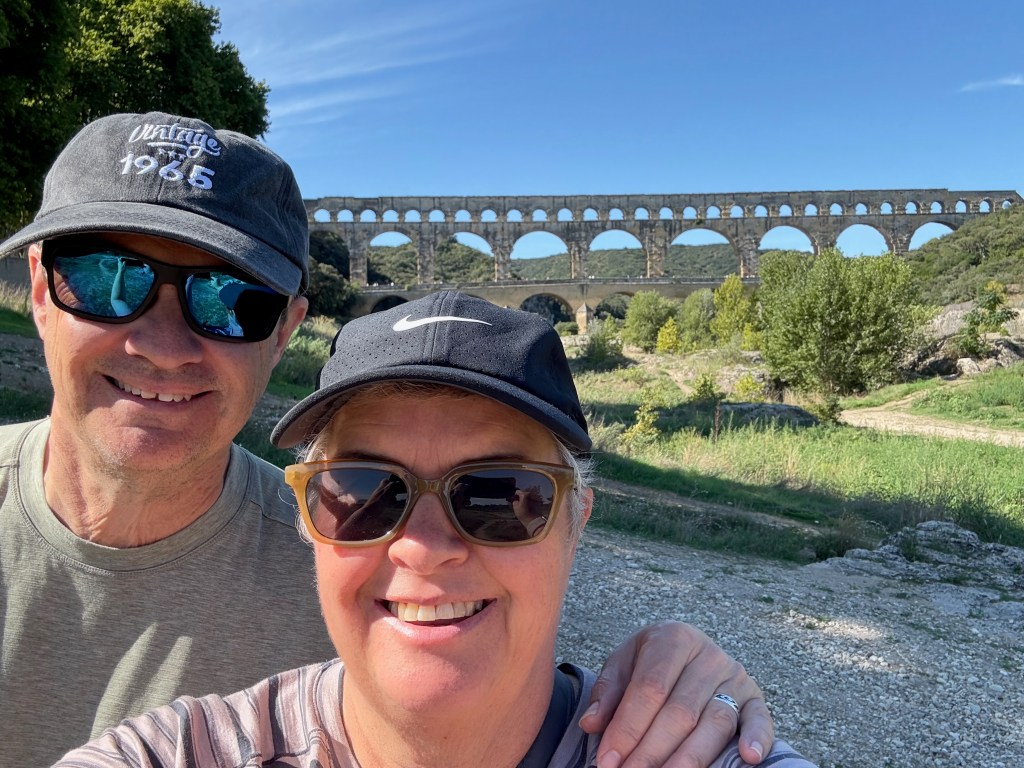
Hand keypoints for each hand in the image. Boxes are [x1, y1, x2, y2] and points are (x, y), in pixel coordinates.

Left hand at [579, 621, 772, 767]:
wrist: (685, 647)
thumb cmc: (649, 661)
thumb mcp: (623, 664)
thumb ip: (608, 692)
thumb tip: (591, 724)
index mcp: (673, 638)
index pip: (650, 689)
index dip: (627, 728)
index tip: (608, 760)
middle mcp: (708, 655)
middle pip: (680, 712)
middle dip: (651, 752)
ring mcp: (734, 677)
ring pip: (715, 722)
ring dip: (690, 759)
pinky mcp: (755, 698)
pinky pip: (761, 719)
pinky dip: (758, 739)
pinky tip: (749, 759)